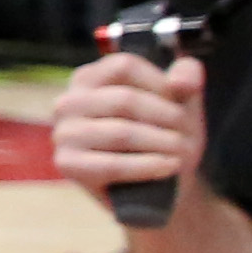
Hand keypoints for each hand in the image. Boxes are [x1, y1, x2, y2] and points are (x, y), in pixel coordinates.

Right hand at [48, 51, 202, 204]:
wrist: (156, 186)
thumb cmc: (164, 136)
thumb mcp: (182, 101)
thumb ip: (188, 77)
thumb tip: (181, 82)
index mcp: (89, 78)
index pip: (124, 66)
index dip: (160, 84)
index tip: (180, 103)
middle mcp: (69, 101)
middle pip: (124, 100)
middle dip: (166, 118)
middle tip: (186, 134)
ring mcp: (64, 133)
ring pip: (121, 133)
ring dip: (161, 143)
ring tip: (181, 152)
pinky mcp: (68, 164)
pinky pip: (112, 165)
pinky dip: (148, 166)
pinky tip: (169, 166)